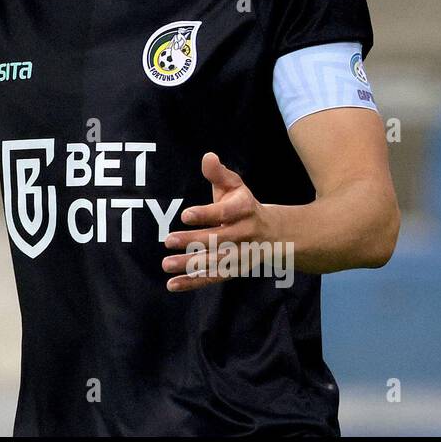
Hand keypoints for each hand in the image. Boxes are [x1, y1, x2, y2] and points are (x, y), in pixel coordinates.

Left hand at [161, 152, 278, 291]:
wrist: (274, 233)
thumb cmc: (243, 204)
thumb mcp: (235, 186)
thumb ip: (218, 174)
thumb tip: (208, 157)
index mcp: (246, 209)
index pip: (226, 213)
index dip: (207, 214)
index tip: (185, 215)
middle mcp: (246, 234)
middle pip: (219, 239)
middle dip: (193, 241)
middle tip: (168, 240)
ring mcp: (242, 255)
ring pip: (216, 262)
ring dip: (191, 265)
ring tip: (166, 264)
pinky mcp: (235, 270)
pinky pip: (214, 278)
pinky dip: (193, 282)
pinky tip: (172, 284)